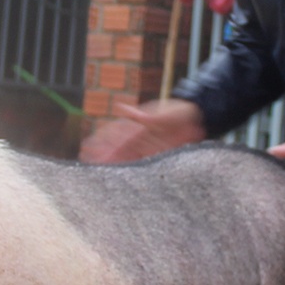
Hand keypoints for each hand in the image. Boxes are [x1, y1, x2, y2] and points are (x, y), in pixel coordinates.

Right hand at [80, 99, 205, 162]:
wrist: (197, 117)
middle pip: (117, 148)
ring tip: (98, 170)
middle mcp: (140, 138)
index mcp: (138, 126)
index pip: (115, 135)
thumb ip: (142, 116)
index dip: (101, 141)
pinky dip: (130, 170)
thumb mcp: (160, 112)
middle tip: (87, 162)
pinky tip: (120, 176)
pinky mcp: (157, 156)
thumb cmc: (177, 112)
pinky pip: (141, 165)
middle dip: (102, 155)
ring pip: (126, 158)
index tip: (88, 147)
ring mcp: (148, 147)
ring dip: (113, 164)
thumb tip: (120, 108)